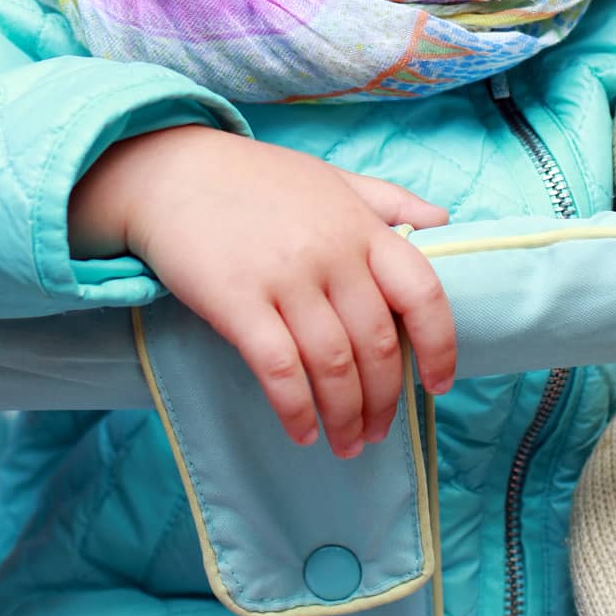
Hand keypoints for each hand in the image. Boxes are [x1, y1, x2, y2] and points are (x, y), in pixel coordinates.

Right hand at [69, 125, 455, 457]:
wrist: (173, 172)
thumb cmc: (257, 178)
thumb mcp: (331, 178)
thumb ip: (389, 201)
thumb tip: (443, 220)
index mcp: (361, 226)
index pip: (423, 293)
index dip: (440, 346)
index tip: (438, 384)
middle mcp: (332, 253)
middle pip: (377, 344)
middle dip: (384, 400)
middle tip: (378, 430)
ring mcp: (285, 278)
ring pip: (334, 366)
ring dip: (346, 416)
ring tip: (347, 443)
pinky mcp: (238, 302)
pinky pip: (279, 370)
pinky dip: (297, 409)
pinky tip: (303, 431)